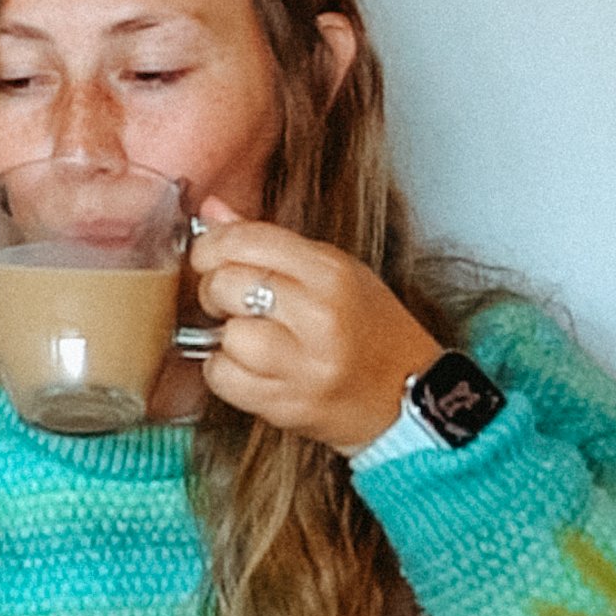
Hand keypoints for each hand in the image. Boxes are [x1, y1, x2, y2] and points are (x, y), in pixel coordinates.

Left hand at [188, 209, 440, 453]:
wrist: (406, 396)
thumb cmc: (371, 331)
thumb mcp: (335, 272)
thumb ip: (270, 241)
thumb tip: (213, 211)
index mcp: (332, 273)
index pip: (248, 240)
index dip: (212, 246)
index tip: (208, 256)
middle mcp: (319, 317)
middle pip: (226, 284)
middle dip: (216, 290)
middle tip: (230, 300)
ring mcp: (304, 365)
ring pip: (224, 336)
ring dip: (224, 337)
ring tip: (249, 338)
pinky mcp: (287, 405)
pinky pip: (222, 379)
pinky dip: (224, 372)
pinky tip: (250, 368)